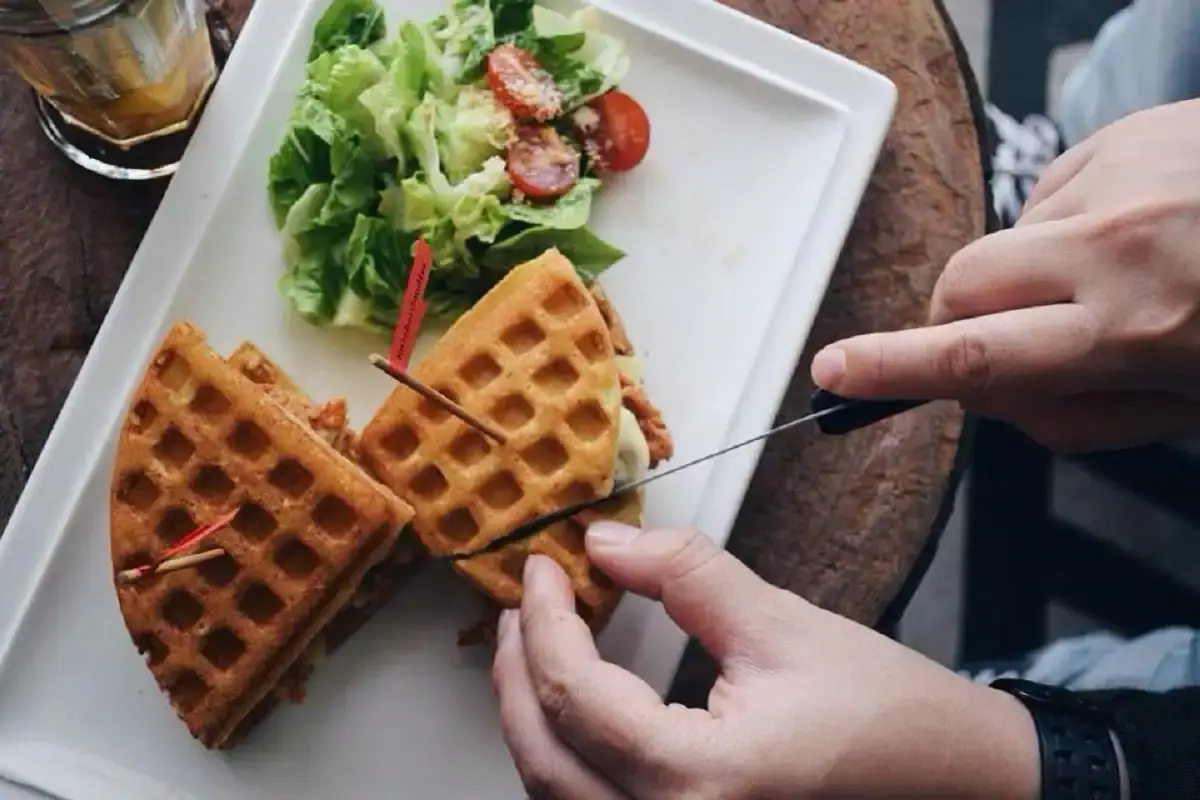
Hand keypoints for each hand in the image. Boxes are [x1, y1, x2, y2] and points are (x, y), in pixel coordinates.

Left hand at [492, 524, 1038, 798]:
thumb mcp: (782, 625)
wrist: (959, 781)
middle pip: (546, 757)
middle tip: (522, 606)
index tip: (542, 569)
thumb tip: (606, 544)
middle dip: (517, 674)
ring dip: (532, 718)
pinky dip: (568, 757)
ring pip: (559, 794)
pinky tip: (572, 709)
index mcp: (701, 780)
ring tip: (531, 648)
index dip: (546, 620)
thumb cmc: (891, 716)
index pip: (574, 695)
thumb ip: (685, 575)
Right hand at [812, 99, 1199, 451]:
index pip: (975, 356)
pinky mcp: (1129, 132)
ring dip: (1036, 274)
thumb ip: (1072, 416)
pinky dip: (1074, 226)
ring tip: (1124, 275)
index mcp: (1135, 328)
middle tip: (1007, 340)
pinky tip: (1139, 231)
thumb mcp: (1189, 411)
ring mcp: (1121, 175)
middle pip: (960, 287)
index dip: (891, 368)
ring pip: (1010, 242)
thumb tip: (983, 396)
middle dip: (956, 324)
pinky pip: (1052, 193)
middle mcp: (1116, 244)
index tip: (834, 373)